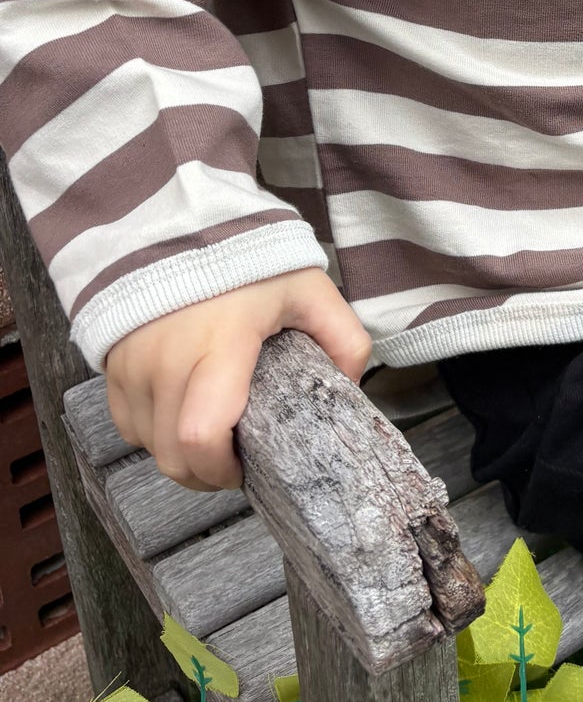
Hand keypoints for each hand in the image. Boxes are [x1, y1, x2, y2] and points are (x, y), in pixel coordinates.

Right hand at [104, 268, 370, 491]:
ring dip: (178, 454)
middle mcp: (166, 361)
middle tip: (234, 462)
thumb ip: (344, 338)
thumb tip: (351, 387)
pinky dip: (153, 433)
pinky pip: (126, 424)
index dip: (221, 469)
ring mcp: (133, 365)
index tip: (247, 468)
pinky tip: (181, 417)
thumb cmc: (248, 263)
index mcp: (219, 346)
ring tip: (212, 437)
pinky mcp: (112, 365)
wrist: (182, 226)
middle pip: (171, 455)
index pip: (200, 436)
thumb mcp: (309, 290)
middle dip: (205, 474)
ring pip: (147, 445)